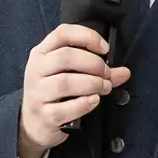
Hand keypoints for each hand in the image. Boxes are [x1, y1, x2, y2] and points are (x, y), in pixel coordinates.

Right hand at [17, 24, 132, 157]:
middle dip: (93, 64)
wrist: (33, 123)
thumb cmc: (54, 93)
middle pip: (65, 57)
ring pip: (65, 82)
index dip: (87, 37)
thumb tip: (125, 72)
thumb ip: (97, 71)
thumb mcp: (69, 75)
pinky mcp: (44, 115)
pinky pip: (65, 108)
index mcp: (42, 53)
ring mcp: (37, 93)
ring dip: (92, 84)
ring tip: (104, 87)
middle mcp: (36, 70)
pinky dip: (84, 104)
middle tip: (107, 74)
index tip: (105, 49)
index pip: (62, 33)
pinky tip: (94, 100)